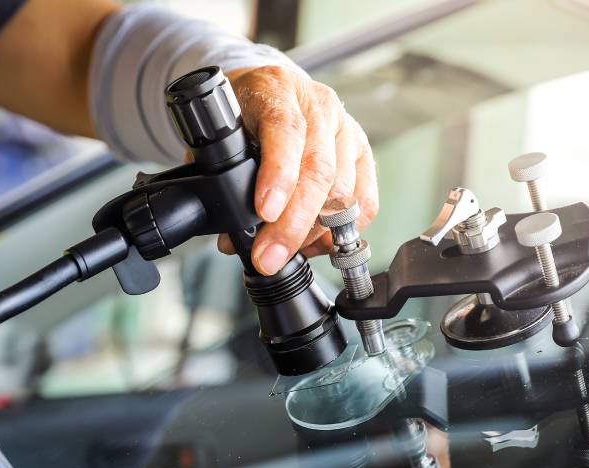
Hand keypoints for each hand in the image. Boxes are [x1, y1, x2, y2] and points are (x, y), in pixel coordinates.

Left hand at [220, 65, 379, 273]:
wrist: (269, 92)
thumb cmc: (243, 113)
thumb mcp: (223, 131)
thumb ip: (222, 174)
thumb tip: (234, 237)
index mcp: (279, 89)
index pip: (285, 130)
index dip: (278, 174)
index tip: (264, 211)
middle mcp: (319, 106)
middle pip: (319, 169)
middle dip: (293, 223)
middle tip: (269, 256)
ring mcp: (346, 130)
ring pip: (343, 191)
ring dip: (313, 233)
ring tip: (285, 251)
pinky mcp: (362, 154)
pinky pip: (365, 201)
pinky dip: (342, 231)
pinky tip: (317, 243)